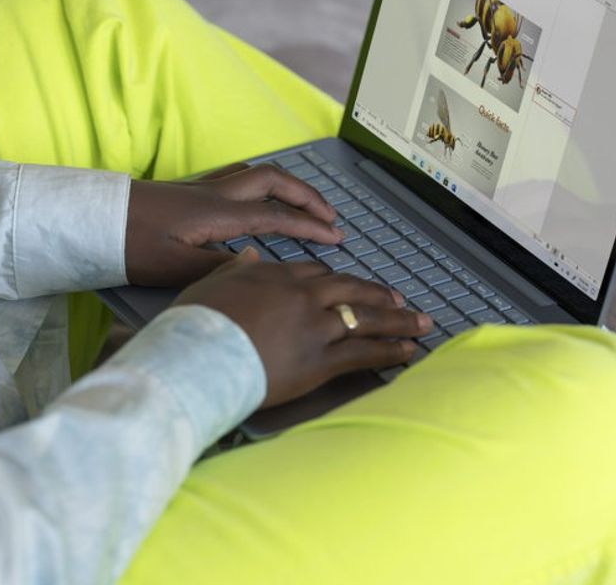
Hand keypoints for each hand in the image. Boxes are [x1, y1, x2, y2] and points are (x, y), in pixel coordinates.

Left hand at [125, 163, 342, 287]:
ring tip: (303, 204)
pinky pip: (239, 176)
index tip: (336, 238)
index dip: (310, 227)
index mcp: (218, 213)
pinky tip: (259, 196)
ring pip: (257, 174)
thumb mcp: (176, 268)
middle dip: (308, 197)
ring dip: (287, 185)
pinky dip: (262, 183)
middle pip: (275, 181)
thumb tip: (260, 265)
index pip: (277, 216)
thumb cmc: (128, 245)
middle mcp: (216, 193)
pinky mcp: (189, 190)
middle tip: (330, 217)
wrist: (91, 220)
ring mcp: (202, 187)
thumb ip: (222, 268)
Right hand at [174, 249, 433, 406]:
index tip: (350, 286)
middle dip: (378, 295)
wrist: (197, 357)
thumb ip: (235, 270)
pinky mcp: (321, 360)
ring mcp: (315, 327)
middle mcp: (302, 296)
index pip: (316, 273)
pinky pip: (364, 352)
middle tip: (399, 299)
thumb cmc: (194, 326)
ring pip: (365, 319)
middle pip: (350, 290)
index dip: (336, 281)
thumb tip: (248, 256)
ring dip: (398, 320)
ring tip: (420, 322)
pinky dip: (390, 350)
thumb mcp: (209, 286)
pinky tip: (408, 351)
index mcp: (275, 276)